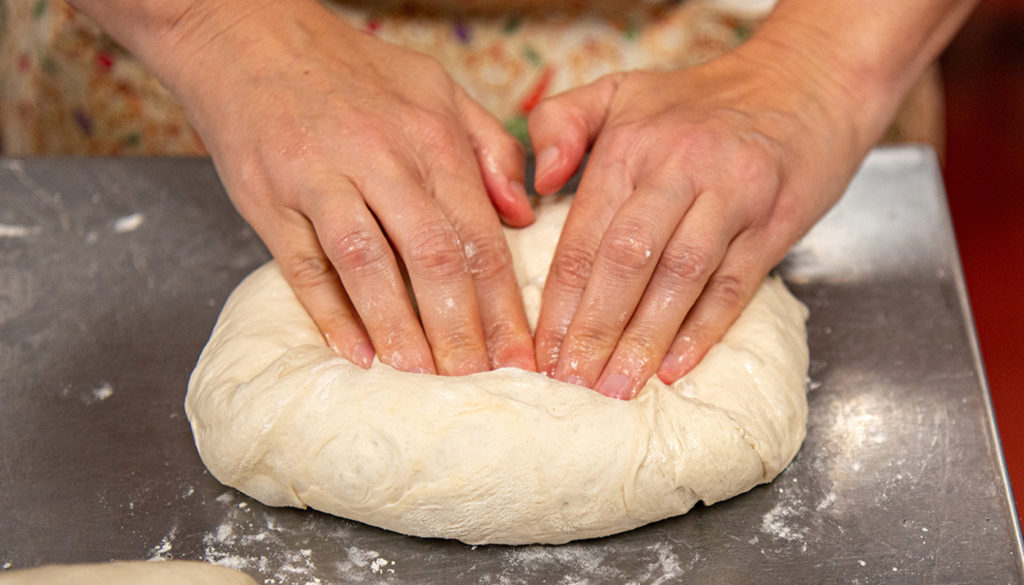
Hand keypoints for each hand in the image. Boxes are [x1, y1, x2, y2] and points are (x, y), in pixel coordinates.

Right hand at [163, 0, 535, 374]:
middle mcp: (380, 158)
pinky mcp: (268, 197)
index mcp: (430, 137)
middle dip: (460, 331)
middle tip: (479, 384)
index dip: (503, 304)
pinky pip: (304, 265)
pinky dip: (331, 314)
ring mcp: (320, 178)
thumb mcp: (438, 88)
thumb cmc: (352, 70)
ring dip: (399, 329)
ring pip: (368, 265)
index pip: (479, 235)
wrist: (249, 35)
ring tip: (423, 379)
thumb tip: (525, 216)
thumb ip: (489, 149)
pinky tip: (358, 355)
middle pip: (432, 257)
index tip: (520, 357)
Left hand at [528, 42, 868, 398]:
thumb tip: (538, 184)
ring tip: (615, 388)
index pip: (583, 237)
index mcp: (630, 146)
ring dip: (644, 339)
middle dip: (593, 329)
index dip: (559, 301)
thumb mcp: (619, 89)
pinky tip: (674, 367)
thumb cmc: (701, 99)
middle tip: (570, 384)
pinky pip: (734, 283)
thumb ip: (558, 123)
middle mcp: (677, 169)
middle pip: (625, 261)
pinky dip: (703, 329)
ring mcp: (731, 196)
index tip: (541, 352)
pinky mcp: (775, 221)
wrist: (807, 79)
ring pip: (678, 277)